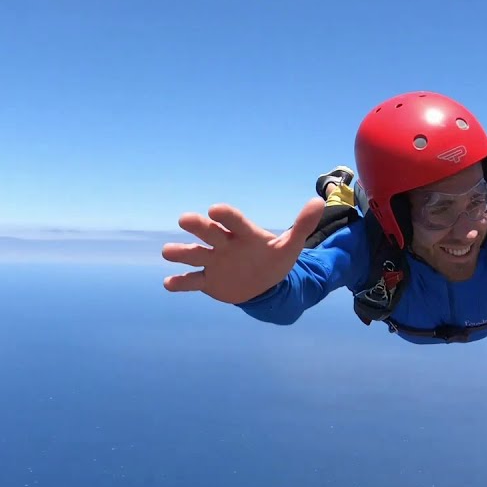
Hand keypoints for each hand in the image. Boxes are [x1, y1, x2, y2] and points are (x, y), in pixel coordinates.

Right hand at [162, 198, 325, 304]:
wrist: (262, 284)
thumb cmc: (274, 260)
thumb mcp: (290, 246)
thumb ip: (302, 226)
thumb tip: (317, 202)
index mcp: (243, 234)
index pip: (233, 221)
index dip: (225, 215)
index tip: (215, 209)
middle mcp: (224, 244)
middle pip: (209, 232)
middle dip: (198, 226)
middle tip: (185, 219)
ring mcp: (214, 262)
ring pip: (194, 255)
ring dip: (181, 253)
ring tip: (168, 252)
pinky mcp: (208, 281)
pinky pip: (193, 281)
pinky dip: (181, 283)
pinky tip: (168, 283)